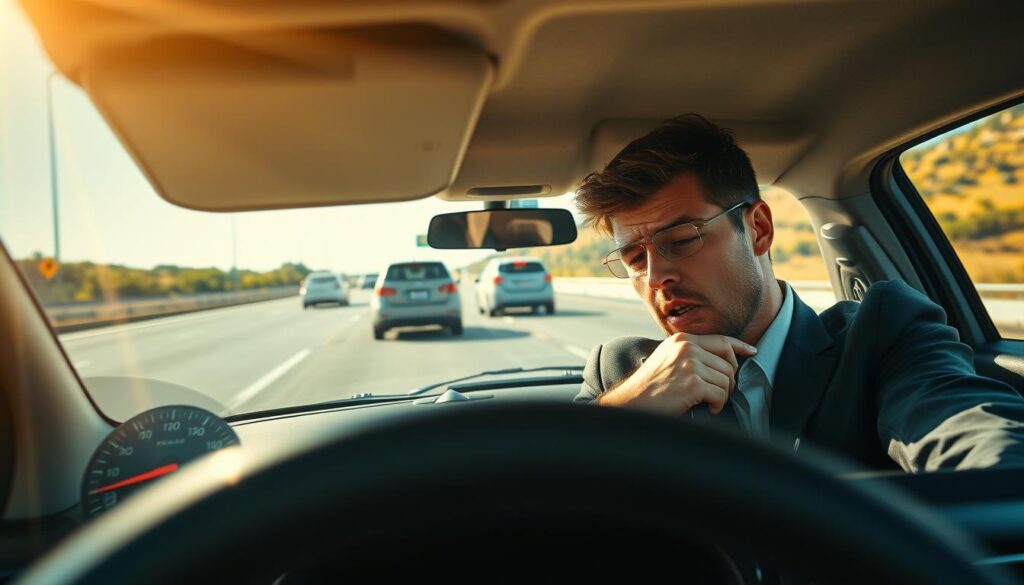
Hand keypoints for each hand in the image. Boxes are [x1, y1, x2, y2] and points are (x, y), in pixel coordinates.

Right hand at [597, 333, 757, 415]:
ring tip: (707, 402)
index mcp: (682, 339)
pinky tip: (706, 408)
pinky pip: (720, 394)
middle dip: (728, 381)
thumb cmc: (649, 386)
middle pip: (728, 363)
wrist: (631, 402)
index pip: (721, 340)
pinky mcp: (692, 383)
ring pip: (726, 380)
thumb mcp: (667, 358)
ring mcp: (690, 364)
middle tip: (717, 393)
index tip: (752, 351)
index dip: (740, 347)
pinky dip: (717, 404)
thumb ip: (689, 353)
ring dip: (721, 395)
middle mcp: (687, 347)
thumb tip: (719, 361)